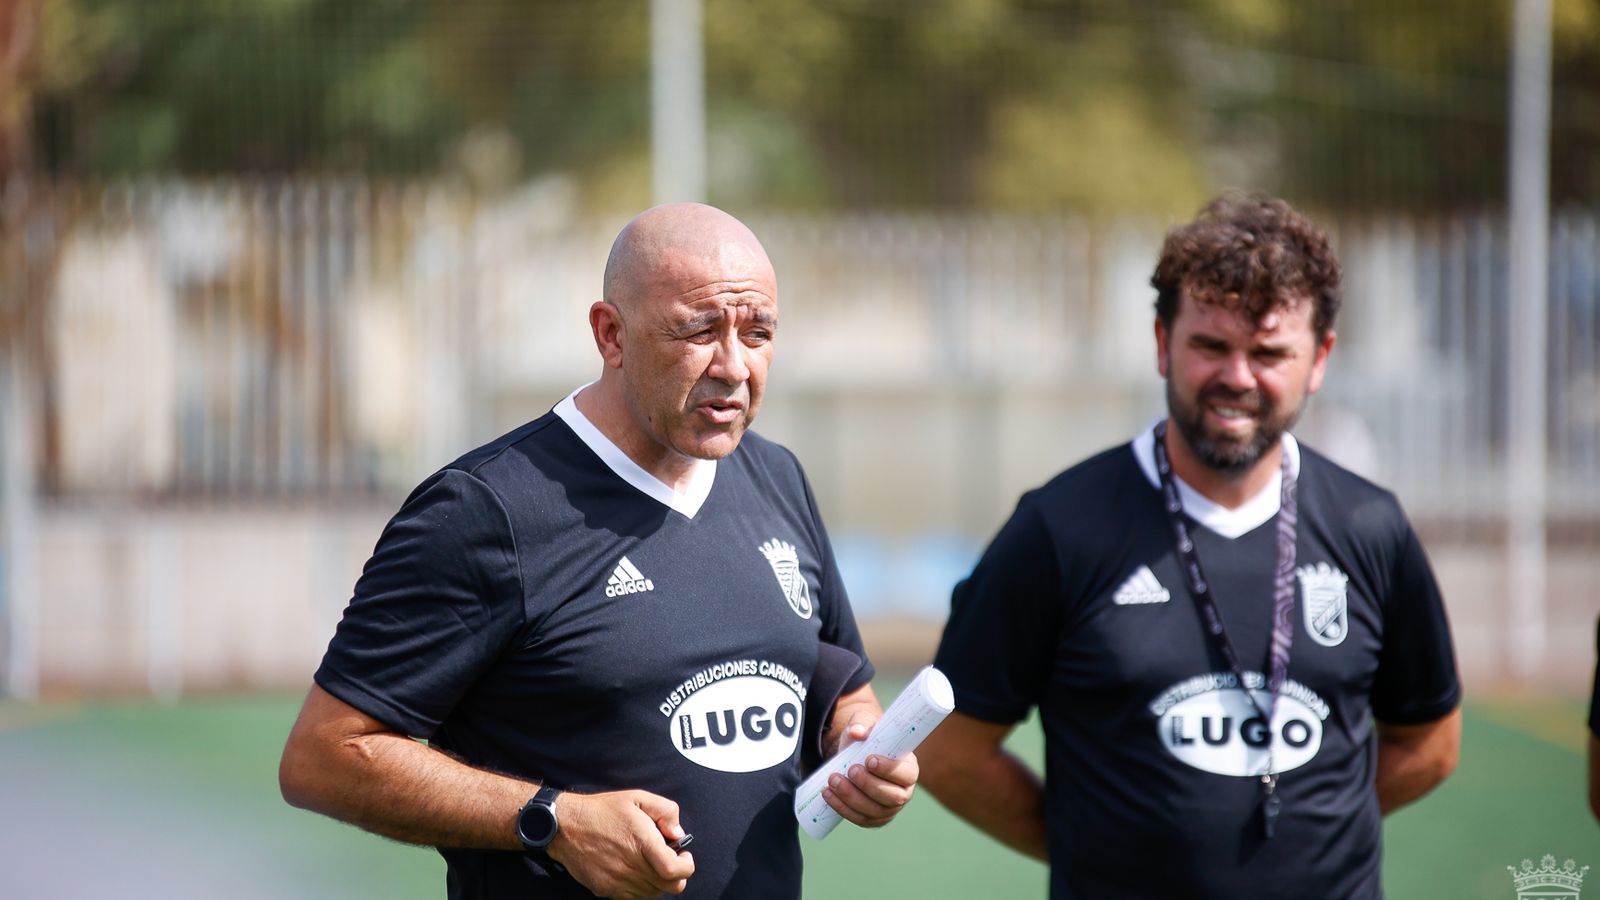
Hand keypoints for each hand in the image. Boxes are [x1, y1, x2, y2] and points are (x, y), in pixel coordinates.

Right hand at [547, 790, 694, 898]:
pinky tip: (633, 869)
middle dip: (676, 874)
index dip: (686, 867)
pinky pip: (633, 897)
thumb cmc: (602, 810)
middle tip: (670, 859)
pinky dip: (640, 887)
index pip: (674, 872)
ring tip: (649, 862)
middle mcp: (631, 867)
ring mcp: (617, 882)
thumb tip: (678, 834)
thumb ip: (666, 811)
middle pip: (669, 887)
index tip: (684, 856)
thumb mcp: (638, 798)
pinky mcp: (605, 889)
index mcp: (642, 843)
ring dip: (658, 881)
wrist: (565, 826)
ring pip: (652, 893)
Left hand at [822, 713, 918, 828]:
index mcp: (909, 769)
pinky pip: (859, 819)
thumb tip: (857, 732)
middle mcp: (903, 792)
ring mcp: (888, 809)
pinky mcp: (872, 819)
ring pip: (874, 811)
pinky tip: (828, 795)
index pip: (907, 774)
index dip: (889, 769)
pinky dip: (842, 808)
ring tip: (833, 780)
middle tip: (850, 770)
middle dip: (868, 785)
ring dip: (851, 797)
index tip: (869, 760)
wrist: (852, 756)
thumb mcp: (864, 724)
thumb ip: (861, 724)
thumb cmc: (865, 740)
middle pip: (892, 797)